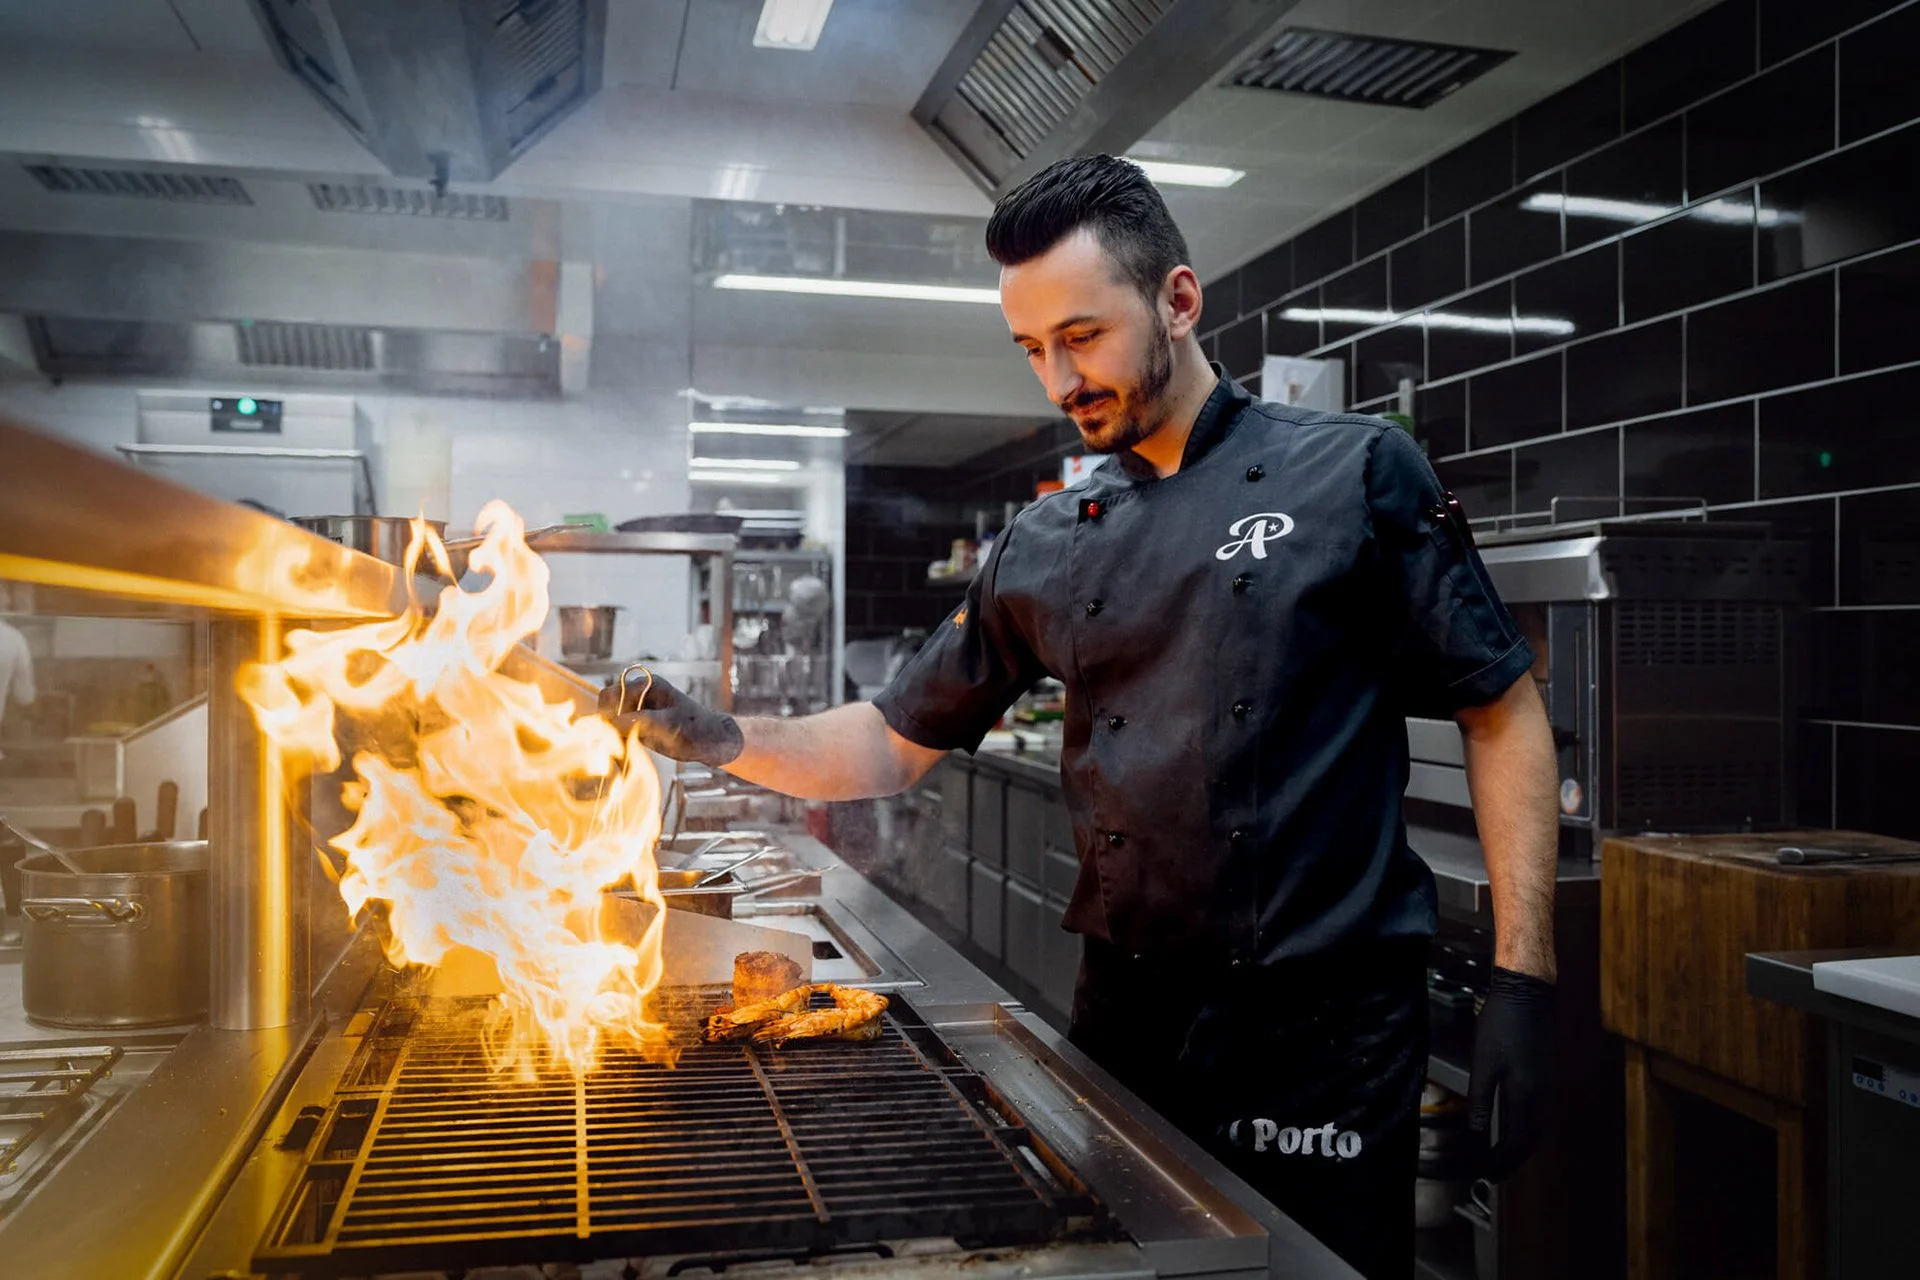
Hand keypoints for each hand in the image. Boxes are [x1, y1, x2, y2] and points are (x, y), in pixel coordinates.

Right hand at [598, 672, 743, 767]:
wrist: (715, 742)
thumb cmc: (698, 731)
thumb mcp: (672, 727)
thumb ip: (643, 722)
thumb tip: (612, 722)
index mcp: (647, 684)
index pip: (610, 695)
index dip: (608, 714)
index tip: (616, 733)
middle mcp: (640, 693)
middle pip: (606, 705)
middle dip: (609, 723)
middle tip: (623, 740)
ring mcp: (638, 708)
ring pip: (610, 718)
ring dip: (614, 733)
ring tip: (633, 744)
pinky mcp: (639, 723)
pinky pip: (619, 729)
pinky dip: (620, 739)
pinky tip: (635, 747)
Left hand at [1467, 967, 1555, 1179]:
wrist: (1528, 995)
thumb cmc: (1501, 1025)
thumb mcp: (1483, 1064)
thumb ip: (1480, 1101)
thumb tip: (1476, 1134)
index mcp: (1525, 1096)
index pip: (1514, 1143)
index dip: (1499, 1161)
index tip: (1483, 1173)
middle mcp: (1543, 1097)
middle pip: (1530, 1142)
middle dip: (1511, 1161)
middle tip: (1492, 1173)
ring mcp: (1549, 1088)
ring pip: (1539, 1131)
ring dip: (1522, 1148)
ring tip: (1504, 1158)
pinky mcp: (1549, 1078)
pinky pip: (1542, 1116)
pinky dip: (1530, 1132)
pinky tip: (1519, 1129)